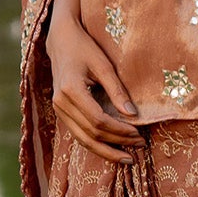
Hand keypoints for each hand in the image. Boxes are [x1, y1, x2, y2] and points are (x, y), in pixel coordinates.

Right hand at [47, 0, 141, 164]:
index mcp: (70, 90)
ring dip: (106, 150)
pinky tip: (112, 148)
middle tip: (139, 147)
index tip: (138, 132)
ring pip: (82, 140)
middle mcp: (61, 103)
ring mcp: (58, 109)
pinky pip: (78, 134)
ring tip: (127, 156)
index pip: (97, 120)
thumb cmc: (84, 48)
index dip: (119, 130)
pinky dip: (95, 144)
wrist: (60, 40)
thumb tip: (132, 114)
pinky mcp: (61, 112)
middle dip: (116, 144)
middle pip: (90, 134)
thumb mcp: (103, 65)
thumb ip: (116, 90)